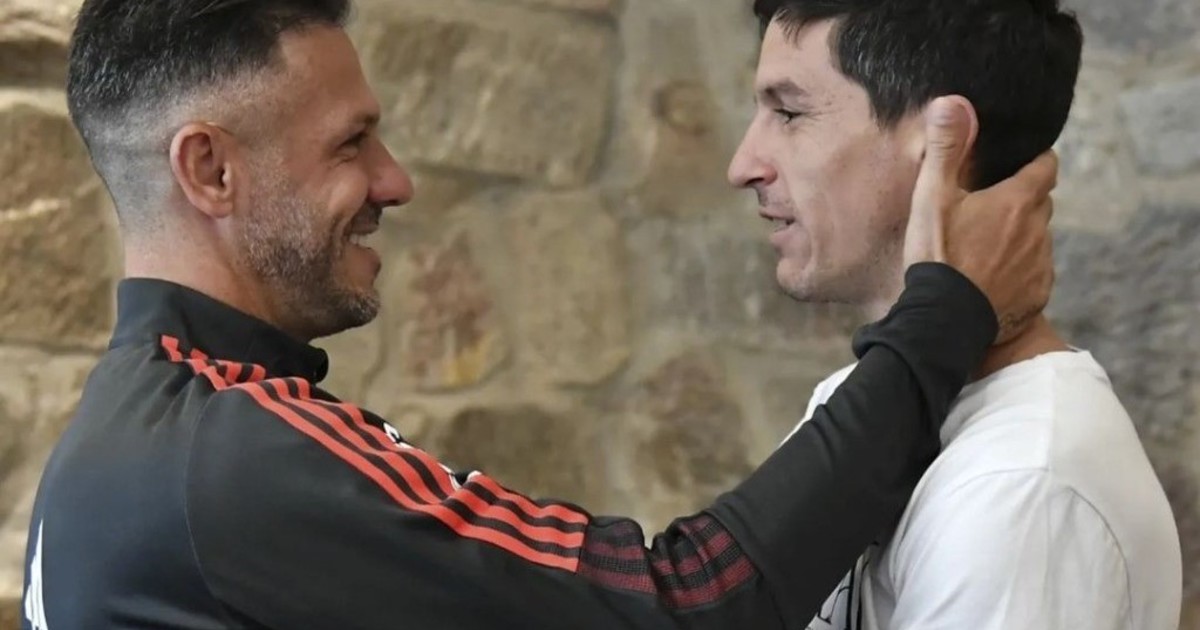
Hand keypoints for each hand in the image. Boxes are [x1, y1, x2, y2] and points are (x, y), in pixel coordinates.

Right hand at [904, 95, 1056, 344]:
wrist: (944, 321)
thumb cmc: (938, 256)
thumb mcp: (933, 196)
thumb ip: (946, 148)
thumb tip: (953, 101)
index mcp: (1018, 200)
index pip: (1046, 165)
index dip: (1035, 160)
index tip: (1020, 163)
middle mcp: (1039, 230)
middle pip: (1040, 203)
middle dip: (1022, 201)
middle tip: (989, 208)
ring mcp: (1041, 265)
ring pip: (1037, 240)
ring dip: (1019, 238)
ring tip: (983, 250)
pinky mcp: (1037, 295)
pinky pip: (1033, 275)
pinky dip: (1017, 273)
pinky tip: (989, 280)